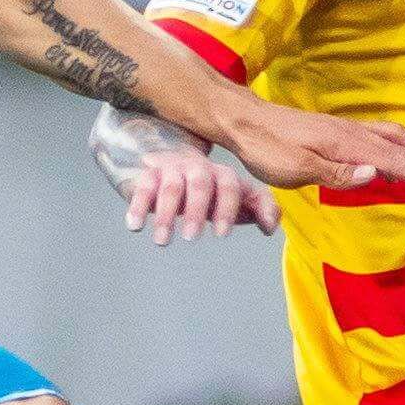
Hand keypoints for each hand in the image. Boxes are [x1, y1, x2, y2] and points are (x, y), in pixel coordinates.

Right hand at [123, 149, 279, 243]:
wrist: (177, 162)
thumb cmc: (215, 189)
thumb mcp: (241, 196)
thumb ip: (262, 208)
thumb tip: (270, 227)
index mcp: (223, 174)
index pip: (229, 186)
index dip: (227, 209)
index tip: (221, 234)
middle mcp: (198, 168)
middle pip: (199, 184)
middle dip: (195, 210)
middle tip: (191, 237)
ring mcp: (172, 170)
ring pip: (170, 188)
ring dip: (165, 214)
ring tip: (162, 241)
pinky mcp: (149, 175)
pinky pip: (143, 188)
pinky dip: (137, 206)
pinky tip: (134, 227)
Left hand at [220, 97, 404, 201]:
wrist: (242, 120)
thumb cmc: (264, 148)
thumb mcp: (296, 169)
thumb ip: (338, 174)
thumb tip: (377, 175)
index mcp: (346, 144)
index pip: (396, 163)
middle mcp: (351, 133)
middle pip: (401, 149)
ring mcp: (344, 129)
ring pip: (391, 138)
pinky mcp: (335, 131)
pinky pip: (376, 138)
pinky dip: (394, 151)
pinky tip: (386, 167)